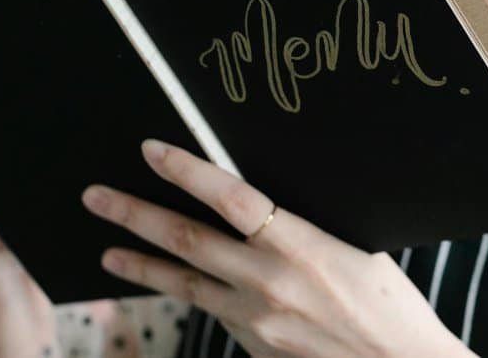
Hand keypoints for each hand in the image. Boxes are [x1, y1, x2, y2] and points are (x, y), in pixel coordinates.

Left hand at [80, 139, 472, 357]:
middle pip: (186, 240)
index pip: (229, 195)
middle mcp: (270, 283)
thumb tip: (258, 203)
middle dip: (134, 215)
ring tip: (108, 254)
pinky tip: (171, 287)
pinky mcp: (254, 349)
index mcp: (301, 245)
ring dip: (141, 266)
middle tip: (95, 197)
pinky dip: (188, 295)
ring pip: (185, 283)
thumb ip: (303, 227)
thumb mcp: (356, 248)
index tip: (151, 150)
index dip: (186, 170)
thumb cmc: (391, 308)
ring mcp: (257, 322)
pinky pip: (214, 313)